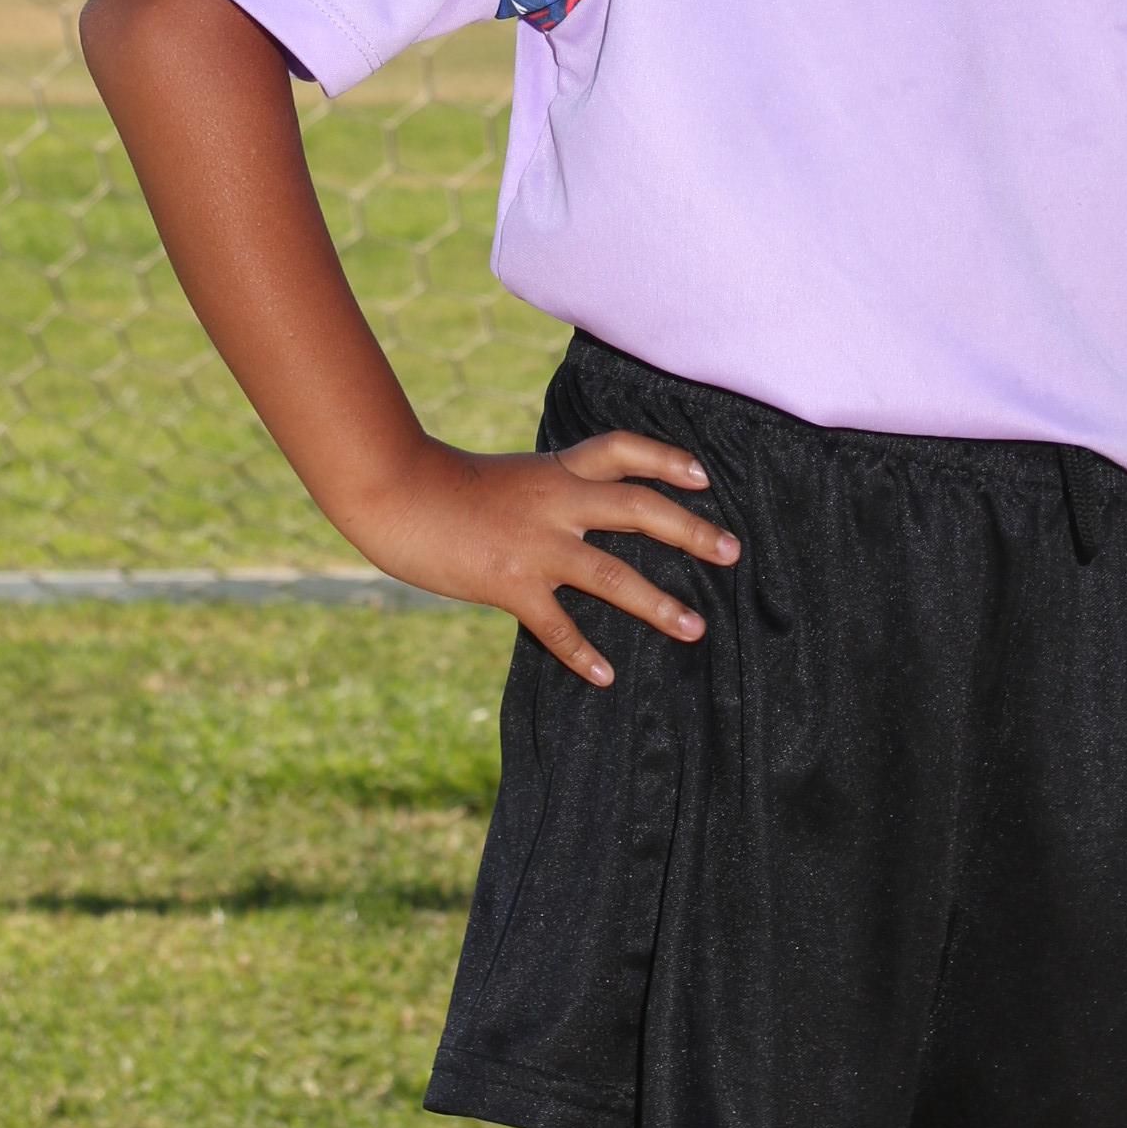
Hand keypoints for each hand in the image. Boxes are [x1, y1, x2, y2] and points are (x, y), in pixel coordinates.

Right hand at [350, 427, 737, 687]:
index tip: (704, 476)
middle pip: (639, 508)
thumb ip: (547, 492)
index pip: (624, 450)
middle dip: (690, 530)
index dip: (668, 460)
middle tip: (731, 551)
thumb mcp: (508, 476)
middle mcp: (556, 501)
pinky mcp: (509, 581)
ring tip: (695, 629)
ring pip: (612, 573)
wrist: (395, 492)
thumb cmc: (444, 486)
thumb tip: (580, 514)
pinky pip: (556, 624)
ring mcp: (535, 542)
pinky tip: (606, 677)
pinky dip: (583, 653)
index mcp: (556, 469)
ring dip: (658, 604)